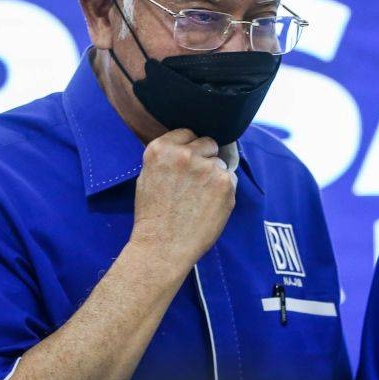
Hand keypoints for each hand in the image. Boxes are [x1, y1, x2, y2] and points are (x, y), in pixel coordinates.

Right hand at [130, 129, 236, 271]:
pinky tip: (209, 206)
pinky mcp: (225, 183)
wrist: (163, 247)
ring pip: (220, 163)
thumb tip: (187, 145)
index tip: (188, 162)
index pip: (187, 133)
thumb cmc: (153, 217)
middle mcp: (185, 154)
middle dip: (205, 157)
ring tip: (200, 199)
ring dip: (215, 176)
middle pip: (208, 143)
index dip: (189, 147)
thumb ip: (167, 157)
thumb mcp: (147, 177)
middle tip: (196, 182)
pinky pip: (231, 179)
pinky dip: (224, 191)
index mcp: (161, 149)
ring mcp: (207, 167)